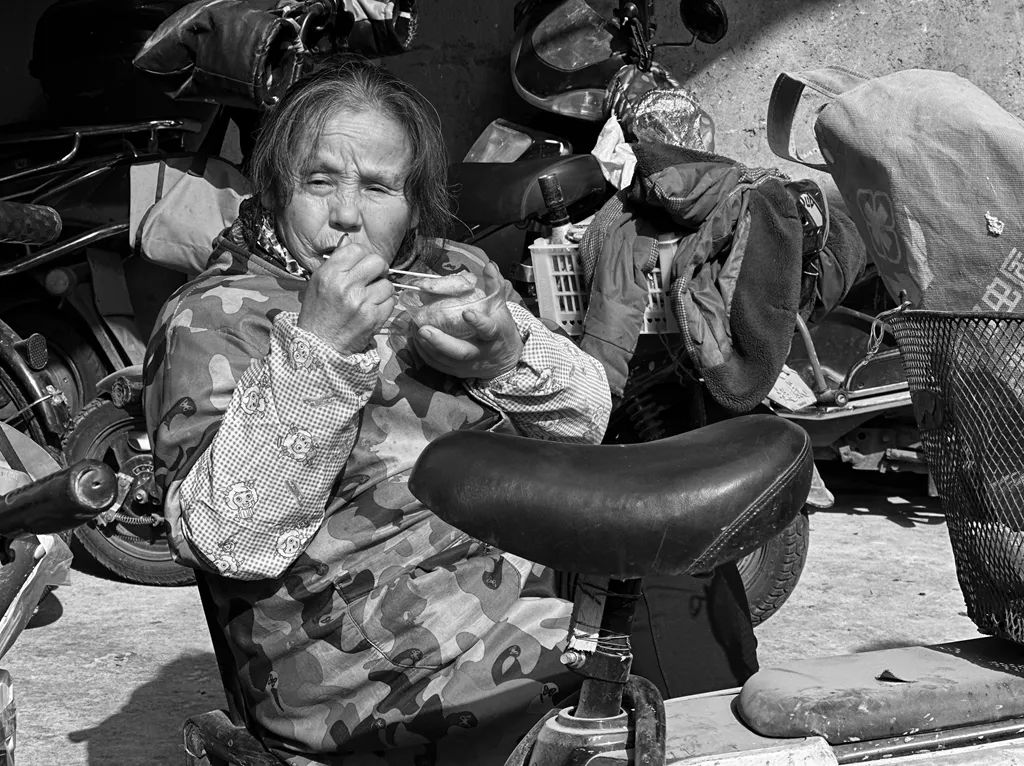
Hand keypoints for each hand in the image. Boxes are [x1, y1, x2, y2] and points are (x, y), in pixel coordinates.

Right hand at [297, 239, 393, 354]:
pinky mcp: (373, 318)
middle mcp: (346, 286)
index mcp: (329, 274)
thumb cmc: (318, 313)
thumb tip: (349, 241)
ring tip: (371, 296)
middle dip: (379, 269)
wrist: (320, 345)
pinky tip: (373, 308)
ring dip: (382, 289)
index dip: (363, 255)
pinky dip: (385, 305)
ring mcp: (361, 302)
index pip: (357, 249)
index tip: (363, 264)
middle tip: (374, 277)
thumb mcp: (318, 282)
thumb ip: (335, 262)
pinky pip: (391, 302)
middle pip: (377, 262)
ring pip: (387, 283)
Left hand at [412, 263, 523, 379]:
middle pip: (461, 351)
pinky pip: (438, 365)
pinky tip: (416, 339)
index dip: (478, 322)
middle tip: (423, 329)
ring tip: (414, 330)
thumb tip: (489, 265)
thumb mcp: (501, 307)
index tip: (466, 313)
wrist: (504, 360)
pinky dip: (424, 353)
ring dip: (427, 346)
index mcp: (494, 335)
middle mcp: (481, 352)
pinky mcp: (457, 371)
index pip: (488, 329)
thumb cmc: (500, 328)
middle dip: (441, 341)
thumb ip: (495, 286)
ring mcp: (468, 365)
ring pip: (446, 360)